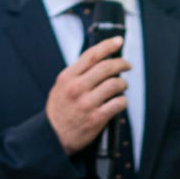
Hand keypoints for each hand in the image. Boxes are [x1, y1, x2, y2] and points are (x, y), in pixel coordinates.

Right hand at [46, 37, 130, 156]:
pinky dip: (123, 100)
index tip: (118, 41)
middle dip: (122, 63)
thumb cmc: (59, 111)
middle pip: (106, 67)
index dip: (108, 45)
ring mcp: (87, 103)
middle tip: (127, 65)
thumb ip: (77, 73)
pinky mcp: (96, 118)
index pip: (91, 55)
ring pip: (115, 84)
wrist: (52, 137)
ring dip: (123, 83)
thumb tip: (100, 60)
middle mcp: (77, 88)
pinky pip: (118, 103)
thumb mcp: (60, 86)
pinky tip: (120, 101)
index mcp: (67, 77)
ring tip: (123, 85)